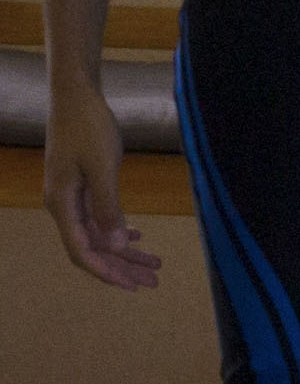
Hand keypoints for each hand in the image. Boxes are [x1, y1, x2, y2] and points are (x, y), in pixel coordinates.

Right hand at [44, 86, 159, 288]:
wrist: (77, 97)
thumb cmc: (88, 128)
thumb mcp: (103, 168)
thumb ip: (109, 208)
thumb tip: (117, 246)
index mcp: (62, 205)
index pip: (81, 251)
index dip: (106, 271)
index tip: (131, 286)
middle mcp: (63, 206)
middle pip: (92, 248)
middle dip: (121, 267)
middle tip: (152, 283)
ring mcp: (72, 196)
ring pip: (99, 234)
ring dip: (125, 251)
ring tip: (154, 266)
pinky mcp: (82, 186)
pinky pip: (100, 218)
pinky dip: (119, 229)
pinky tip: (138, 237)